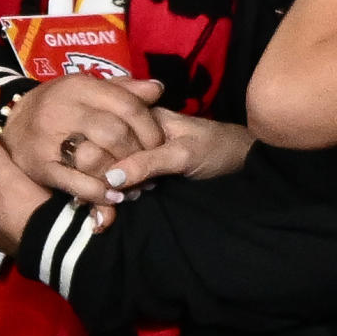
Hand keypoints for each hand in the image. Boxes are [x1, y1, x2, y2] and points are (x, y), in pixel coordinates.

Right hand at [1, 74, 164, 198]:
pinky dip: (99, 193)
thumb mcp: (88, 90)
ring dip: (121, 177)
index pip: (128, 106)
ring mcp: (48, 138)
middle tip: (149, 169)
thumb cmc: (59, 105)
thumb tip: (158, 89)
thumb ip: (124, 90)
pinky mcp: (39, 166)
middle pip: (115, 134)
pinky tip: (113, 197)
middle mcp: (63, 108)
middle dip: (138, 155)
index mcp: (80, 86)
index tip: (159, 145)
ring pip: (97, 159)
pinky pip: (75, 183)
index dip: (150, 129)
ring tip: (136, 186)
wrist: (8, 123)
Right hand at [89, 112, 253, 232]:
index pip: (103, 137)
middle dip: (97, 183)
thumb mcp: (183, 154)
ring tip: (112, 213)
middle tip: (113, 206)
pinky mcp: (139, 171)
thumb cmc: (215, 150)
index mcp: (139, 117)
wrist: (239, 161)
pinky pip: (116, 182)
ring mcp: (133, 152)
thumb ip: (149, 162)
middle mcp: (130, 133)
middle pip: (97, 155)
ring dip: (103, 195)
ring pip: (104, 171)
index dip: (99, 164)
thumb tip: (111, 178)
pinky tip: (104, 218)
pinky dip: (109, 199)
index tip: (109, 191)